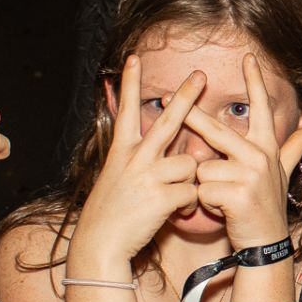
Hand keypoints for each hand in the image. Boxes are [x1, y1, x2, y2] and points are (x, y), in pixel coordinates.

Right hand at [71, 60, 202, 274]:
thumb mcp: (118, 177)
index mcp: (122, 151)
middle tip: (201, 75)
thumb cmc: (113, 212)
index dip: (130, 83)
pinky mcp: (161, 196)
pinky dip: (188, 206)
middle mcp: (135, 158)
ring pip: (190, 164)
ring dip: (188, 183)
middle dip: (186, 97)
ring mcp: (148, 176)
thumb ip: (141, 161)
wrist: (100, 243)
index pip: (126, 110)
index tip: (134, 58)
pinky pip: (192, 193)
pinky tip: (172, 214)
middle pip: (167, 121)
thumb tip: (172, 153)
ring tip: (170, 199)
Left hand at [189, 54, 301, 249]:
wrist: (266, 243)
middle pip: (215, 130)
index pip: (260, 108)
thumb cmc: (267, 205)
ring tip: (222, 198)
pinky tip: (221, 210)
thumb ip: (295, 147)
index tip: (248, 57)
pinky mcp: (236, 194)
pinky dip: (204, 203)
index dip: (255, 82)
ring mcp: (248, 175)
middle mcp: (258, 156)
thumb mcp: (283, 173)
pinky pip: (202, 189)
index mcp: (266, 147)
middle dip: (190, 115)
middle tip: (165, 95)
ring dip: (205, 186)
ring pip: (203, 168)